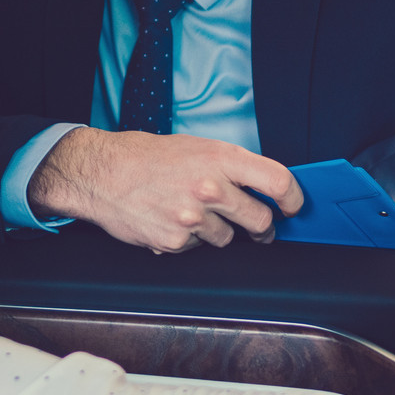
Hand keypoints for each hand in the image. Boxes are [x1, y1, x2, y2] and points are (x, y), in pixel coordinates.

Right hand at [27, 128, 303, 252]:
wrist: (101, 173)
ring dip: (218, 230)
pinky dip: (188, 239)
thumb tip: (261, 186)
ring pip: (228, 238)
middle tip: (257, 227)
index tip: (292, 207)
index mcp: (220, 158)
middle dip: (262, 227)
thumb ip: (230, 165)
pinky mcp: (175, 241)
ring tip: (192, 212)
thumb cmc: (147, 156)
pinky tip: (170, 220)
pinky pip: (197, 247)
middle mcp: (211, 187)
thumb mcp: (196, 147)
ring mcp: (193, 217)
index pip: (278, 181)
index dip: (293, 199)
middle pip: (260, 219)